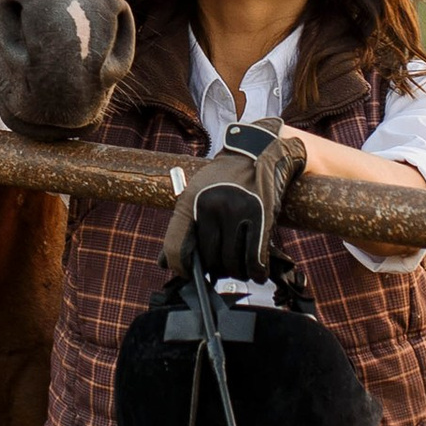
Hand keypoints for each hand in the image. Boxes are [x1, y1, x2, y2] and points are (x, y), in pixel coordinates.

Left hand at [161, 116, 307, 283]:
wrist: (258, 151)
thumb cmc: (226, 178)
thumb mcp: (197, 194)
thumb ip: (182, 229)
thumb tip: (165, 264)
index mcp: (189, 202)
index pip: (175, 247)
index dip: (181, 268)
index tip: (190, 274)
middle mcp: (210, 207)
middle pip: (208, 259)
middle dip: (216, 269)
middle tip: (223, 267)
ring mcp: (236, 212)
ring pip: (231, 263)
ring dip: (237, 272)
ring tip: (240, 267)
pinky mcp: (261, 217)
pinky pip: (255, 258)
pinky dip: (256, 271)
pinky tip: (256, 271)